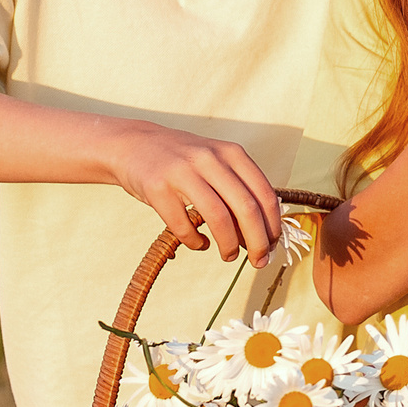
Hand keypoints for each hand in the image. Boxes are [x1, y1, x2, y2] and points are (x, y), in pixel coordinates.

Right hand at [106, 120, 282, 264]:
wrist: (134, 144)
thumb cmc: (183, 161)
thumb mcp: (216, 162)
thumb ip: (238, 188)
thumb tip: (263, 232)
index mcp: (231, 153)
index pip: (264, 194)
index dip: (273, 225)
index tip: (273, 245)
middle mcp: (210, 159)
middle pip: (246, 209)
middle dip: (258, 242)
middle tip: (259, 261)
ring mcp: (183, 172)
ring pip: (218, 218)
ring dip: (229, 245)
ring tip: (228, 256)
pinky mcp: (158, 187)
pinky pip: (183, 226)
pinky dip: (195, 242)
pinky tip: (199, 244)